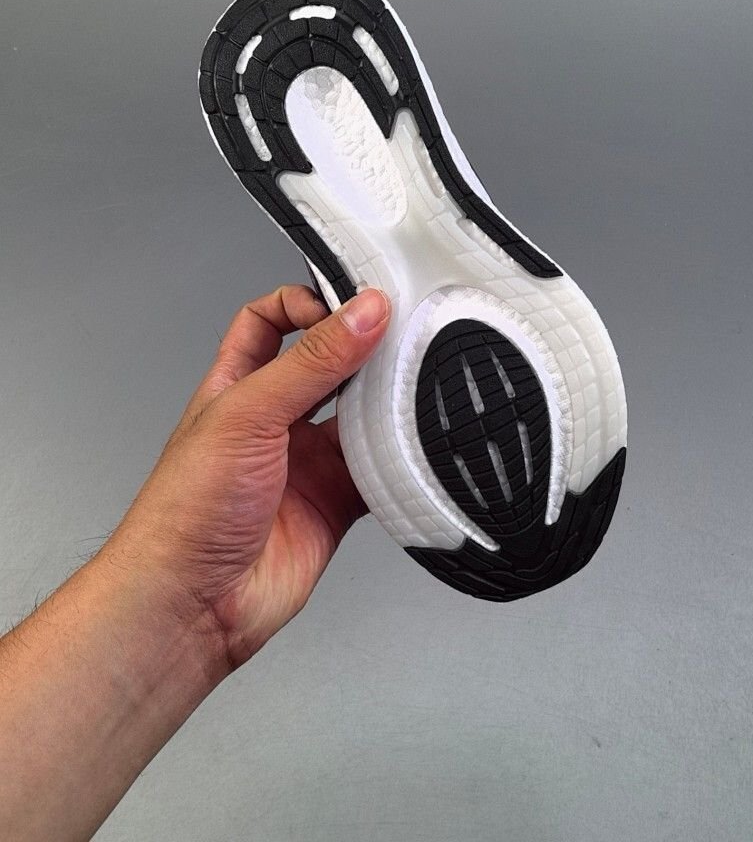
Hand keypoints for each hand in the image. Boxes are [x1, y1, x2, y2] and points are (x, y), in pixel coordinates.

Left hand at [105, 284, 390, 670]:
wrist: (193, 603)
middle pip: (327, 366)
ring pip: (359, 417)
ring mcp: (305, 462)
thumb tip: (360, 313)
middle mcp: (274, 420)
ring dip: (386, 403)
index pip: (270, 322)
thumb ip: (311, 363)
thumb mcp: (248, 415)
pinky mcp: (333, 503)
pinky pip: (378, 470)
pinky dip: (399, 459)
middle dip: (361, 348)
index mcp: (238, 386)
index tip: (348, 300)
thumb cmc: (186, 510)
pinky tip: (413, 445)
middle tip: (400, 333)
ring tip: (413, 384)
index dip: (305, 303)